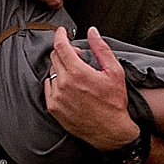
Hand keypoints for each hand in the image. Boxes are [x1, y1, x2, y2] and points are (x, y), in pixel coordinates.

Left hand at [44, 27, 139, 150]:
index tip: (62, 31)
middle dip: (65, 52)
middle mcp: (64, 84)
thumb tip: (92, 31)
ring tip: (76, 75)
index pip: (61, 46)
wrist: (111, 132)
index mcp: (78, 73)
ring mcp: (56, 97)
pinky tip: (69, 87)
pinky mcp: (53, 108)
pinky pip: (48, 87)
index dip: (60, 35)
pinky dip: (56, 82)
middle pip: (55, 57)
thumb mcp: (114, 72)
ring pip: (52, 71)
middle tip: (78, 57)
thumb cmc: (115, 103)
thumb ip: (101, 49)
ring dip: (61, 68)